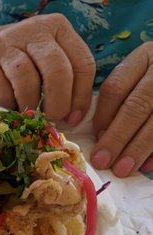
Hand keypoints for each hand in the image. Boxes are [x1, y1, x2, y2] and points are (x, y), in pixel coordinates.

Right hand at [0, 14, 95, 125]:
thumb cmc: (21, 59)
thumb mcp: (46, 60)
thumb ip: (64, 80)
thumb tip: (72, 118)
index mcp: (58, 27)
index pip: (82, 63)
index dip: (81, 96)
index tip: (73, 119)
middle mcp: (34, 30)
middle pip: (56, 69)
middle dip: (58, 101)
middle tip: (53, 119)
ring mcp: (6, 43)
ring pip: (27, 78)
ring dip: (31, 104)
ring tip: (30, 115)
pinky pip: (1, 89)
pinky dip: (8, 104)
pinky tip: (11, 107)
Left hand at [91, 42, 152, 176]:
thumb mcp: (139, 75)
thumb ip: (120, 99)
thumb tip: (99, 136)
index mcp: (144, 58)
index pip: (115, 88)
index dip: (103, 116)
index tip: (95, 138)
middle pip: (136, 106)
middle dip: (117, 137)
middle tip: (102, 161)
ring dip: (138, 148)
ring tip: (123, 169)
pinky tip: (147, 166)